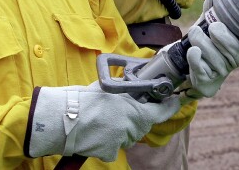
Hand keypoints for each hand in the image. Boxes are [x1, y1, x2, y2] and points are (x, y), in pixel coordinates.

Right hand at [25, 82, 180, 160]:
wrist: (63, 118)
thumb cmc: (84, 100)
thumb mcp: (110, 88)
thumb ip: (127, 90)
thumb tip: (137, 86)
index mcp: (135, 109)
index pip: (161, 111)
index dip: (169, 106)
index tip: (175, 101)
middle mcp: (132, 126)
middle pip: (142, 124)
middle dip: (136, 118)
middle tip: (120, 110)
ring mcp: (122, 141)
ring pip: (128, 136)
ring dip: (121, 129)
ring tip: (103, 120)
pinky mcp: (110, 152)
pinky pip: (115, 147)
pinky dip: (108, 142)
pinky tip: (97, 133)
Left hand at [186, 22, 238, 97]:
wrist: (199, 68)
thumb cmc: (210, 40)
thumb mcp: (213, 20)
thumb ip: (216, 3)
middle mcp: (236, 59)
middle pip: (230, 47)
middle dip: (218, 34)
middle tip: (212, 27)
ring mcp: (222, 70)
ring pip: (211, 53)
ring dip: (199, 40)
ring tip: (196, 34)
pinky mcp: (206, 79)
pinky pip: (200, 65)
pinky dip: (194, 56)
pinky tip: (193, 50)